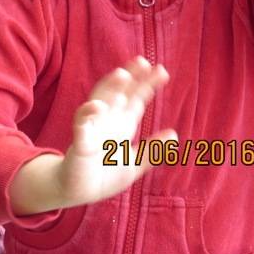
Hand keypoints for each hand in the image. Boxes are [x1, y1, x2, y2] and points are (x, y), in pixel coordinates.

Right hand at [56, 57, 174, 203]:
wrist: (80, 191)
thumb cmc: (106, 174)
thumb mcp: (135, 164)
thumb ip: (152, 150)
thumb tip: (173, 134)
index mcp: (123, 122)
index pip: (136, 96)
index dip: (147, 83)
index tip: (162, 71)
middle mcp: (108, 119)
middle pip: (119, 91)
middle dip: (130, 76)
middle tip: (143, 61)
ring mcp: (93, 127)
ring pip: (99, 99)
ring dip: (109, 87)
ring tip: (122, 75)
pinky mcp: (80, 141)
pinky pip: (81, 123)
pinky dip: (88, 114)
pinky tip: (97, 107)